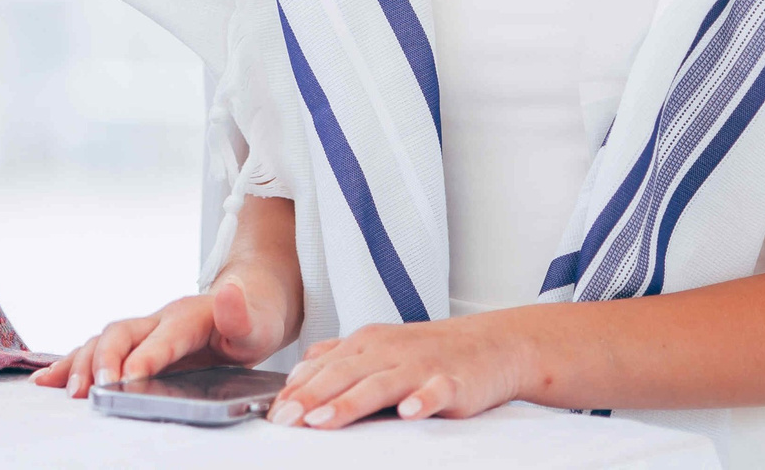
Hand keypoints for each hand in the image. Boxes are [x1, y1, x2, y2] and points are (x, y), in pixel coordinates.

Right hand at [31, 271, 286, 398]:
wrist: (249, 300)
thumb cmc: (253, 316)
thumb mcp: (258, 321)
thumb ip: (241, 314)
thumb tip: (230, 292)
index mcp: (188, 316)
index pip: (164, 336)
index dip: (146, 356)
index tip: (129, 378)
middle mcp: (158, 320)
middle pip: (120, 334)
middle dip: (104, 360)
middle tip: (97, 388)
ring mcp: (143, 330)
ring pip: (102, 342)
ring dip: (82, 364)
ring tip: (70, 391)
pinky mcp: (134, 345)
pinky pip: (96, 351)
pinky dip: (70, 364)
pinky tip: (48, 380)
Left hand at [265, 314, 532, 427]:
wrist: (492, 344)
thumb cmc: (430, 351)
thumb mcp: (380, 348)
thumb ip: (340, 358)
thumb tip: (300, 370)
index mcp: (368, 344)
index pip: (324, 366)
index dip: (297, 389)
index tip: (272, 411)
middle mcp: (389, 351)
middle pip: (343, 374)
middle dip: (310, 397)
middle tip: (284, 419)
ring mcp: (420, 365)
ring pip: (379, 383)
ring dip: (349, 402)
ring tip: (322, 421)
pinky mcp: (452, 381)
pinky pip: (435, 391)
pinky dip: (421, 401)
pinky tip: (408, 413)